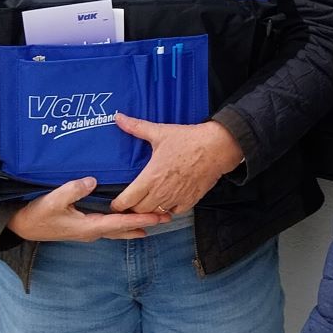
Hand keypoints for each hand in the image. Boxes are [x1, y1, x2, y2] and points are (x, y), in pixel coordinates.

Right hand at [6, 176, 169, 242]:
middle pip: (124, 229)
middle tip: (166, 218)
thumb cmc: (38, 213)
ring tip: (155, 221)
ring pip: (119, 231)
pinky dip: (124, 225)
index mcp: (88, 226)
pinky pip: (110, 227)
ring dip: (137, 225)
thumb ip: (72, 190)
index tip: (157, 217)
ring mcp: (89, 231)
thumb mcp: (52, 200)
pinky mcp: (85, 227)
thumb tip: (92, 181)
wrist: (22, 226)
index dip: (140, 220)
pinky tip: (130, 220)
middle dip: (145, 223)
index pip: (120, 224)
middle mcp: (92, 232)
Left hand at [109, 116, 243, 217]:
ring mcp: (176, 198)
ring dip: (150, 211)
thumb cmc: (188, 140)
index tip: (115, 202)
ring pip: (155, 215)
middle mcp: (161, 192)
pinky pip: (174, 213)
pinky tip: (167, 200)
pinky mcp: (190, 200)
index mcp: (150, 178)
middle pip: (138, 212)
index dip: (117, 205)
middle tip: (130, 202)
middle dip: (132, 209)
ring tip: (147, 202)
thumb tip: (118, 117)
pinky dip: (168, 210)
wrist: (217, 147)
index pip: (126, 202)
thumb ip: (136, 127)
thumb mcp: (160, 132)